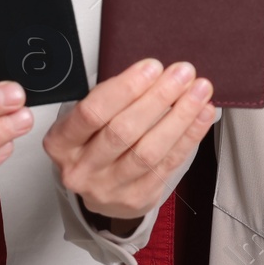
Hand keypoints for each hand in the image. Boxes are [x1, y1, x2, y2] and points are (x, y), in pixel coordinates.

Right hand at [43, 58, 215, 224]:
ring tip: (198, 92)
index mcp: (62, 142)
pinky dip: (189, 136)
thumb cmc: (93, 142)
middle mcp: (82, 169)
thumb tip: (157, 74)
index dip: (125, 88)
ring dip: (180, 116)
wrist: (98, 188)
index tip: (151, 67)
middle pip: (123, 131)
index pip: (92, 112)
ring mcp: (109, 188)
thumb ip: (114, 97)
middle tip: (182, 74)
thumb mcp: (89, 118)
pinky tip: (202, 114)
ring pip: (149, 151)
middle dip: (158, 97)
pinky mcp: (137, 198)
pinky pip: (168, 164)